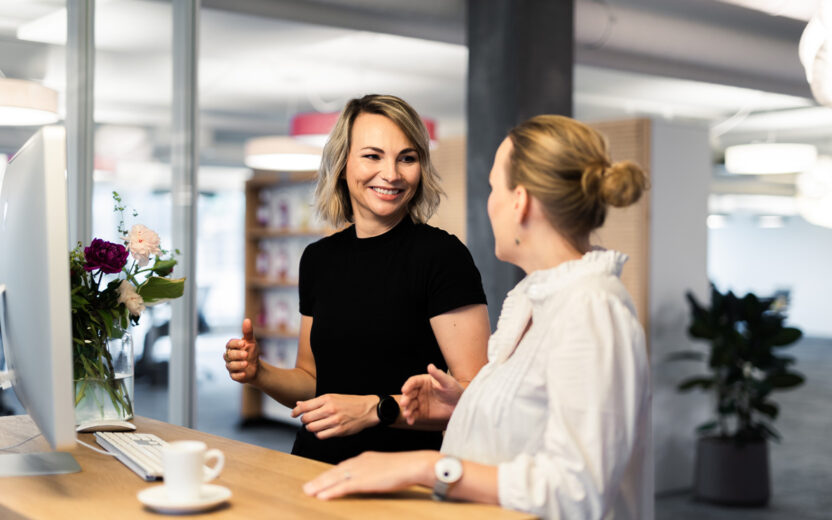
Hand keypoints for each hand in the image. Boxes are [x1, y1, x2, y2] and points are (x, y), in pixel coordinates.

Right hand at [224, 318, 259, 383]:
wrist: (256, 367)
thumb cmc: (251, 352)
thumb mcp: (251, 341)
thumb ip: (248, 332)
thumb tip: (247, 320)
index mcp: (232, 347)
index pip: (230, 344)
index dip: (235, 344)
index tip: (243, 343)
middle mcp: (229, 356)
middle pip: (229, 355)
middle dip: (237, 354)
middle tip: (246, 354)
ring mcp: (231, 366)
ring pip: (230, 365)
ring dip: (238, 365)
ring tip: (246, 363)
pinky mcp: (234, 375)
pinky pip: (233, 376)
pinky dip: (238, 375)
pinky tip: (244, 374)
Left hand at [292, 394, 378, 438]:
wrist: (368, 409)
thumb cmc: (350, 403)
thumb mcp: (333, 397)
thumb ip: (315, 402)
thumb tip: (298, 404)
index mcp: (327, 399)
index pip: (305, 406)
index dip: (296, 411)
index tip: (293, 414)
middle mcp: (330, 409)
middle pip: (306, 418)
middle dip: (304, 420)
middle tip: (309, 419)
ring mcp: (335, 420)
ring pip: (312, 428)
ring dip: (311, 428)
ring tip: (315, 425)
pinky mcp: (339, 430)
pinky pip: (321, 435)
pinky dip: (319, 434)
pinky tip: (323, 430)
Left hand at [303, 450, 439, 499]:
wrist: (413, 464)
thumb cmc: (404, 467)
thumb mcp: (385, 466)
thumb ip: (374, 471)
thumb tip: (369, 478)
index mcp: (365, 458)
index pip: (342, 467)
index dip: (329, 474)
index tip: (320, 480)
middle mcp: (359, 462)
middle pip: (334, 472)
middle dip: (320, 480)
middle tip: (307, 487)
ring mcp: (361, 471)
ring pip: (335, 479)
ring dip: (320, 486)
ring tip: (309, 492)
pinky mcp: (364, 481)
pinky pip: (343, 487)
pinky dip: (331, 491)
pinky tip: (322, 496)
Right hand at [400, 363, 463, 425]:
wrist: (461, 405)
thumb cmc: (455, 390)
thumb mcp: (448, 382)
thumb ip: (438, 375)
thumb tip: (430, 366)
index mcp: (424, 381)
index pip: (413, 382)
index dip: (408, 385)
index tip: (404, 390)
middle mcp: (420, 391)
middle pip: (409, 394)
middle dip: (405, 399)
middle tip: (404, 403)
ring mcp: (420, 402)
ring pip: (410, 405)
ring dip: (407, 409)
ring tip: (407, 414)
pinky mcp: (422, 413)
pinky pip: (414, 415)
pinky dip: (411, 418)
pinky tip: (410, 421)